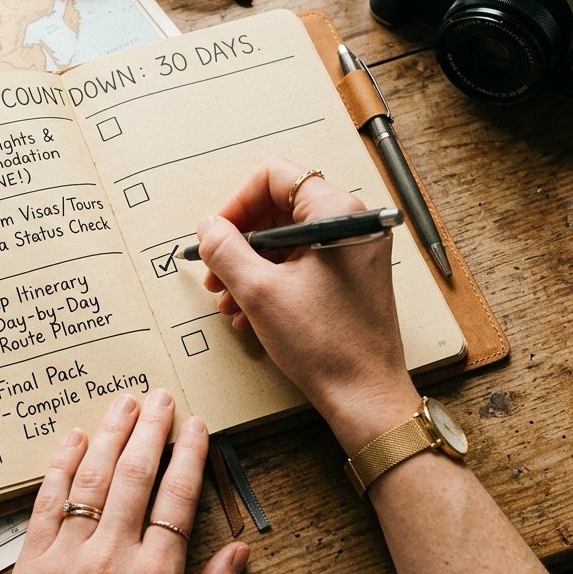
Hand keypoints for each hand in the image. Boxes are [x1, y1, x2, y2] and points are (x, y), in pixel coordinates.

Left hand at [6, 390, 248, 573]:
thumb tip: (239, 552)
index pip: (179, 500)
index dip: (190, 457)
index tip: (198, 428)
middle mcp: (112, 559)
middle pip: (136, 477)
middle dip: (152, 431)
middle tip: (161, 397)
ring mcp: (67, 557)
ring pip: (93, 479)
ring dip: (110, 435)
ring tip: (124, 403)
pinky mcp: (30, 562)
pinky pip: (47, 501)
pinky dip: (61, 466)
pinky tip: (73, 440)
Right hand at [192, 157, 420, 450]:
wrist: (365, 396)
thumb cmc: (324, 343)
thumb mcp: (259, 291)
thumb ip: (225, 249)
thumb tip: (208, 226)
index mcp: (337, 212)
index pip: (275, 177)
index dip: (236, 204)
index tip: (215, 235)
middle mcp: (351, 223)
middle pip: (278, 208)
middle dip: (239, 241)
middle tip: (214, 272)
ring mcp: (353, 251)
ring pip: (286, 240)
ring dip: (249, 266)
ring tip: (227, 300)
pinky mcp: (350, 277)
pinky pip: (301, 264)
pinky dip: (271, 281)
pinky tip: (248, 313)